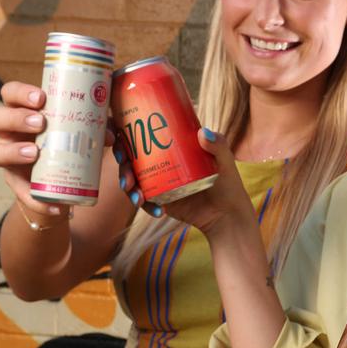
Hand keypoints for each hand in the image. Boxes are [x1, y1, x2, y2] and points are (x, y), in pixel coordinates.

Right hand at [0, 81, 112, 216]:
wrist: (64, 181)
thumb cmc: (70, 142)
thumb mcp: (81, 132)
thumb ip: (96, 129)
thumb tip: (108, 134)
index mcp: (22, 111)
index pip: (9, 94)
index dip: (20, 92)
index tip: (41, 97)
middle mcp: (8, 132)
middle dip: (15, 118)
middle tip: (41, 123)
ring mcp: (7, 158)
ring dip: (11, 152)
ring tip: (34, 153)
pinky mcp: (15, 183)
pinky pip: (18, 192)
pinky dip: (36, 199)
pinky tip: (56, 205)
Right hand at [116, 128, 253, 237]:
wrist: (227, 215)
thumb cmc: (228, 183)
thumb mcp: (224, 161)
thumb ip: (218, 145)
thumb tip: (202, 132)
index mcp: (171, 146)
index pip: (142, 135)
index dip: (125, 135)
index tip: (119, 138)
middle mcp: (161, 162)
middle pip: (131, 159)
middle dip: (123, 165)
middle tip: (126, 172)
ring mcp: (158, 182)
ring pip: (133, 180)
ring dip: (129, 186)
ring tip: (137, 196)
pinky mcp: (159, 201)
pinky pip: (144, 201)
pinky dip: (145, 205)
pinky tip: (158, 210)